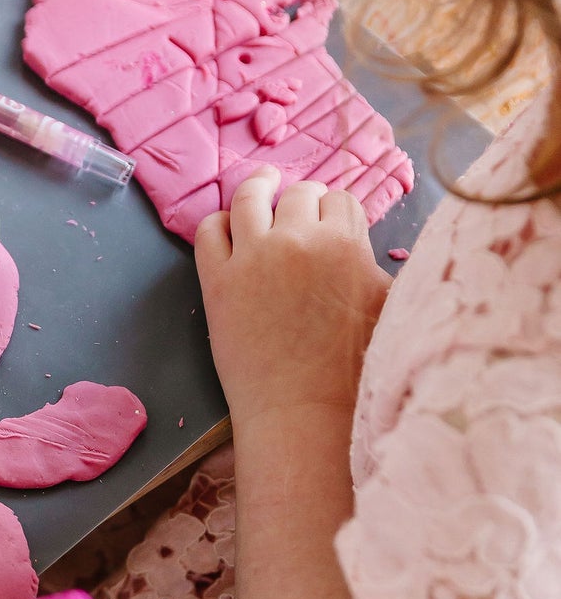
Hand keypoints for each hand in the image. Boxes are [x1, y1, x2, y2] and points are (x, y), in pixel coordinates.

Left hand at [195, 170, 390, 429]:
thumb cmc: (355, 370)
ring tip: (261, 185)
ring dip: (258, 187)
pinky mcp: (217, 282)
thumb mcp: (389, 308)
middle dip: (303, 199)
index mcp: (346, 244)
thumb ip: (380, 269)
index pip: (341, 199)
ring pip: (249, 198)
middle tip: (299, 209)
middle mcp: (297, 241)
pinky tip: (227, 228)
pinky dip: (218, 222)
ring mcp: (252, 258)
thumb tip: (376, 251)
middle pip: (299, 193)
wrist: (306, 413)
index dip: (336, 208)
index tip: (330, 219)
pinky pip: (209, 231)